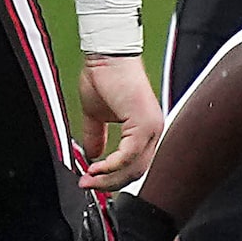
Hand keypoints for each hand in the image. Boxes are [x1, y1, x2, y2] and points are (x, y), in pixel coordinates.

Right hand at [76, 55, 164, 189]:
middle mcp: (154, 131)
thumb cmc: (106, 76)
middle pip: (137, 172)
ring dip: (108, 179)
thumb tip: (91, 155)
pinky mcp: (144, 123)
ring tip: (88, 179)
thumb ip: (96, 136)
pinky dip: (111, 166)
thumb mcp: (97, 115)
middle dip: (110, 184)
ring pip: (135, 168)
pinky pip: (129, 156)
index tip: (91, 181)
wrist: (107, 55)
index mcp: (146, 129)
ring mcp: (152, 128)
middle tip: (87, 185)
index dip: (113, 178)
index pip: (136, 165)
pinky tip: (95, 168)